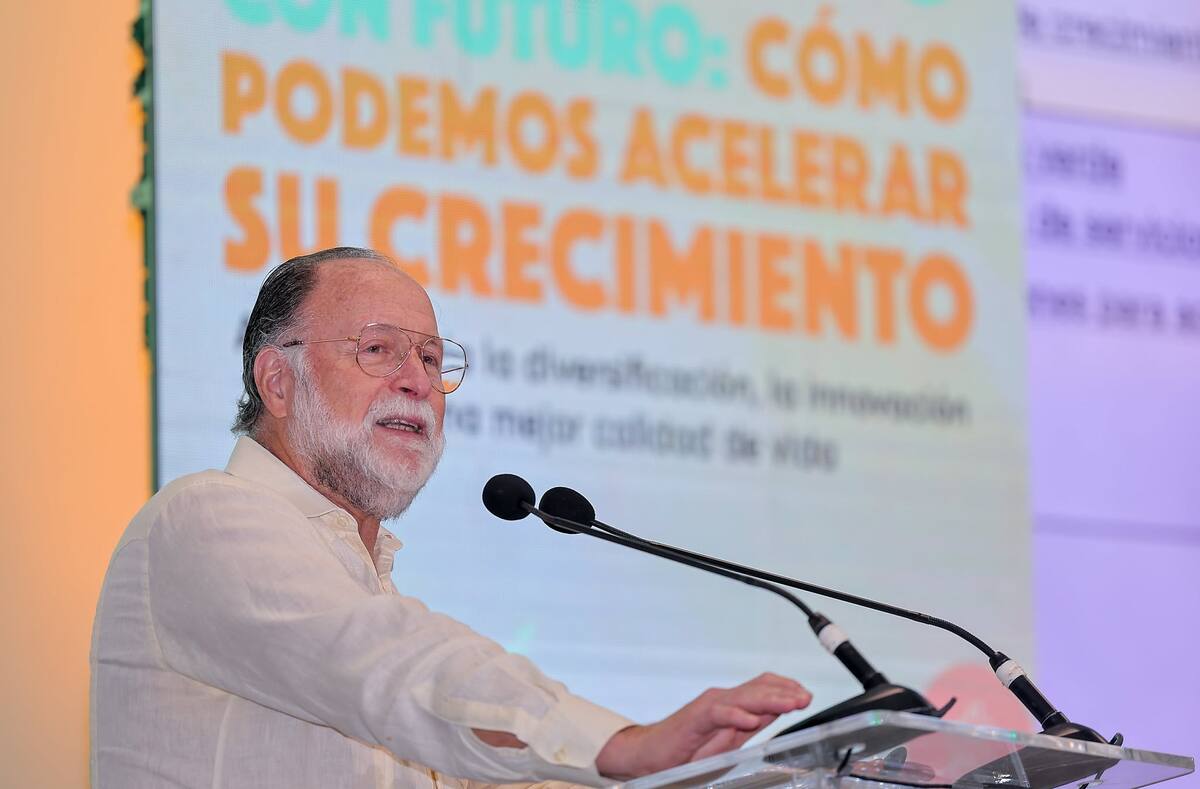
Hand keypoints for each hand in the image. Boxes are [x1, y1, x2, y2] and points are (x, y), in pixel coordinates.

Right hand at [594, 673, 810, 779]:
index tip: (806, 696)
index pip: (764, 686)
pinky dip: (736, 716)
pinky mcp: (695, 718)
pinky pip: (718, 713)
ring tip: (791, 704)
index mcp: (733, 704)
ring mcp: (709, 706)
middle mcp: (722, 699)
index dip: (786, 688)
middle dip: (786, 692)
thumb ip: (751, 724)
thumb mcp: (728, 739)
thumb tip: (777, 714)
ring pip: (744, 697)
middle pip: (759, 688)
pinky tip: (751, 721)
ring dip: (770, 699)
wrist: (649, 754)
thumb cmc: (687, 749)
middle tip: (806, 698)